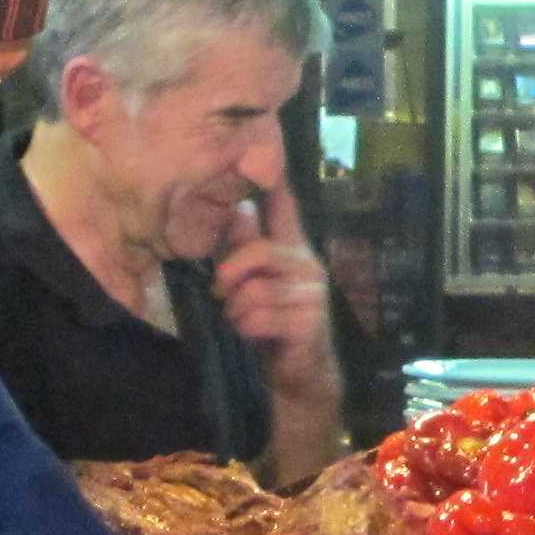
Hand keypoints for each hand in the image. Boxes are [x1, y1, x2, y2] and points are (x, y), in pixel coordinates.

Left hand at [214, 200, 337, 381]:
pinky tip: (254, 335)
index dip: (276, 185)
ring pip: (252, 290)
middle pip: (257, 252)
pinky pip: (258, 316)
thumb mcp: (253, 282)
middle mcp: (308, 265)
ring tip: (244, 320)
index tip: (270, 161)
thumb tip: (236, 211)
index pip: (286, 209)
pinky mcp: (308, 321)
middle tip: (223, 294)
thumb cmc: (272, 323)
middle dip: (229, 276)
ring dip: (236, 311)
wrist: (299, 372)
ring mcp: (312, 294)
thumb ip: (245, 249)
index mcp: (293, 249)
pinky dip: (246, 328)